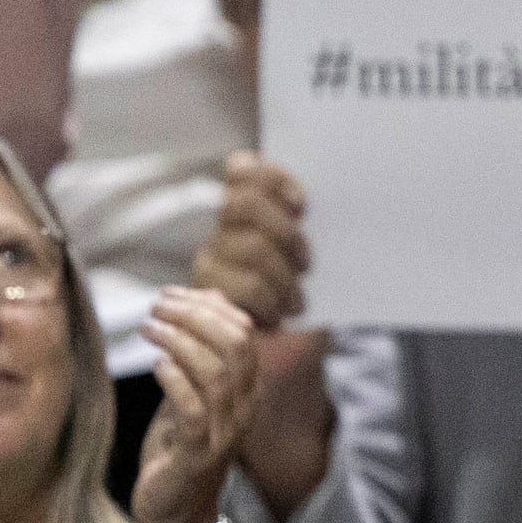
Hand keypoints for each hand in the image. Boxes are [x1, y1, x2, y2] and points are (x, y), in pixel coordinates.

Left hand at [131, 284, 260, 522]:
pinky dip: (174, 379)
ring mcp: (224, 433)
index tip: (172, 294)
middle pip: (234, 345)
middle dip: (195, 315)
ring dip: (179, 340)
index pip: (244, 333)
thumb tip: (205, 297)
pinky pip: (193, 409)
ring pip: (215, 372)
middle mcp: (243, 409)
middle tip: (157, 306)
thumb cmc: (177, 449)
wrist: (173, 515)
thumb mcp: (190, 393)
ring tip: (149, 327)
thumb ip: (198, 353)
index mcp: (247, 390)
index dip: (210, 306)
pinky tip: (155, 364)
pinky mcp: (198, 454)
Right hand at [185, 154, 309, 331]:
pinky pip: (244, 285)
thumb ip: (307, 225)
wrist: (287, 352)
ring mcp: (210, 258)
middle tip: (305, 264)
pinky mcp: (205, 292)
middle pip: (246, 205)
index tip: (302, 205)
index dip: (272, 179)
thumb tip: (316, 203)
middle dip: (284, 233)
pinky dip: (268, 300)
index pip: (243, 170)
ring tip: (296, 301)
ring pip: (251, 247)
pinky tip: (275, 314)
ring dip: (283, 277)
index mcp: (247, 207)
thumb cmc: (303, 296)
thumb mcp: (311, 257)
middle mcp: (223, 228)